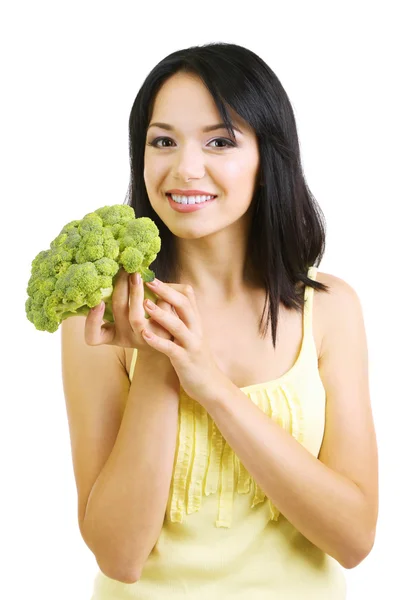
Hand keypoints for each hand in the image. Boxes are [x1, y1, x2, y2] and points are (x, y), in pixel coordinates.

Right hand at [84, 268, 172, 354]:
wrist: (171, 339)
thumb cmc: (145, 323)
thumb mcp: (127, 317)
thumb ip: (121, 302)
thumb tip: (119, 271)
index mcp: (113, 335)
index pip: (93, 337)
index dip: (92, 322)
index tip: (97, 302)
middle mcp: (126, 338)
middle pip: (118, 314)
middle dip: (120, 288)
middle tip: (124, 270)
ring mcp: (144, 340)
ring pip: (135, 317)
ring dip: (135, 292)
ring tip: (137, 275)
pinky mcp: (163, 337)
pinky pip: (159, 313)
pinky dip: (159, 296)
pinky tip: (159, 284)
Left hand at [140, 278, 226, 404]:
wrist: (210, 386)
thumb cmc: (195, 358)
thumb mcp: (191, 334)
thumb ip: (182, 318)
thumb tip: (168, 299)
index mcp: (195, 322)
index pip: (187, 296)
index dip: (170, 285)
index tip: (152, 275)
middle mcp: (196, 330)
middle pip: (184, 304)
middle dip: (166, 291)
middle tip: (148, 280)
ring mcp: (192, 345)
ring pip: (178, 325)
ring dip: (161, 313)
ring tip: (145, 303)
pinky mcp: (185, 360)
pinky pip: (171, 348)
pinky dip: (158, 341)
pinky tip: (145, 335)